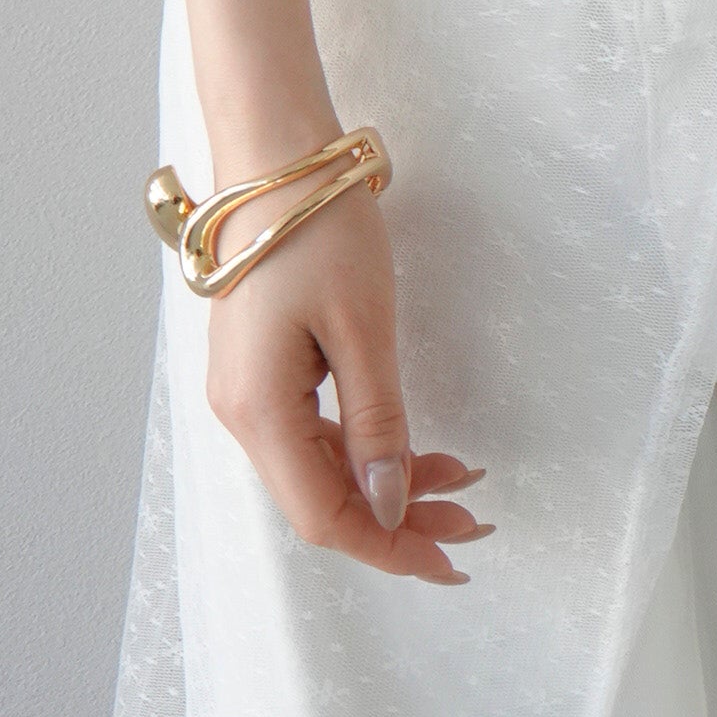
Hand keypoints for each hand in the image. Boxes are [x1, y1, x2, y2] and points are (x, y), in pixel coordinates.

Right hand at [199, 177, 490, 584]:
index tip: (451, 561)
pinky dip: (365, 446)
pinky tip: (414, 446)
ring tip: (461, 483)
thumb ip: (377, 423)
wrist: (274, 155)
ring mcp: (247, 391)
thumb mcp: (364, 327)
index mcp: (260, 412)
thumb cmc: (320, 230)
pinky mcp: (261, 368)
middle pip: (321, 499)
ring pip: (320, 468)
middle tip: (475, 522)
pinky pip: (314, 431)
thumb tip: (389, 505)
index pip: (325, 517)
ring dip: (387, 483)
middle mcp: (241, 414)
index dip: (389, 547)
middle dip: (399, 520)